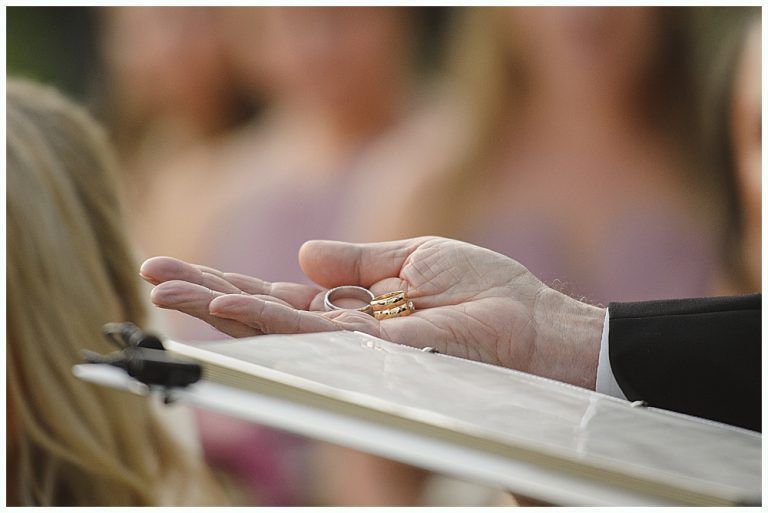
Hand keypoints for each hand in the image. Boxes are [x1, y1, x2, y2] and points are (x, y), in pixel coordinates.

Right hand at [140, 237, 603, 388]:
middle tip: (151, 276)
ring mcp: (356, 350)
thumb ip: (356, 261)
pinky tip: (224, 305)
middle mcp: (345, 335)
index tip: (181, 267)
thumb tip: (300, 254)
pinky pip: (311, 336)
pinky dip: (264, 321)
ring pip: (274, 330)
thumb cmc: (487, 290)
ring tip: (166, 289)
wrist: (536, 323)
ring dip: (218, 309)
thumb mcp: (415, 257)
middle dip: (206, 295)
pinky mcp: (376, 357)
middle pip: (264, 316)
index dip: (231, 283)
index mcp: (354, 309)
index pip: (279, 298)